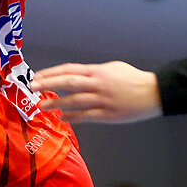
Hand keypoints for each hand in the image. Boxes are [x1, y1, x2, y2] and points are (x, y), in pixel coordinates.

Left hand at [32, 61, 162, 123]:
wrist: (154, 92)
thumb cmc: (134, 79)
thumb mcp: (113, 68)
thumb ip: (94, 73)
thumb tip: (78, 76)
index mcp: (98, 71)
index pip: (69, 70)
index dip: (51, 73)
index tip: (37, 77)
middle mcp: (98, 84)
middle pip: (68, 82)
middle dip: (48, 84)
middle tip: (33, 88)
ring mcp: (102, 100)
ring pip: (75, 101)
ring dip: (57, 103)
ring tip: (44, 107)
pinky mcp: (108, 114)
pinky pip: (87, 116)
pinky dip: (73, 117)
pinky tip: (63, 118)